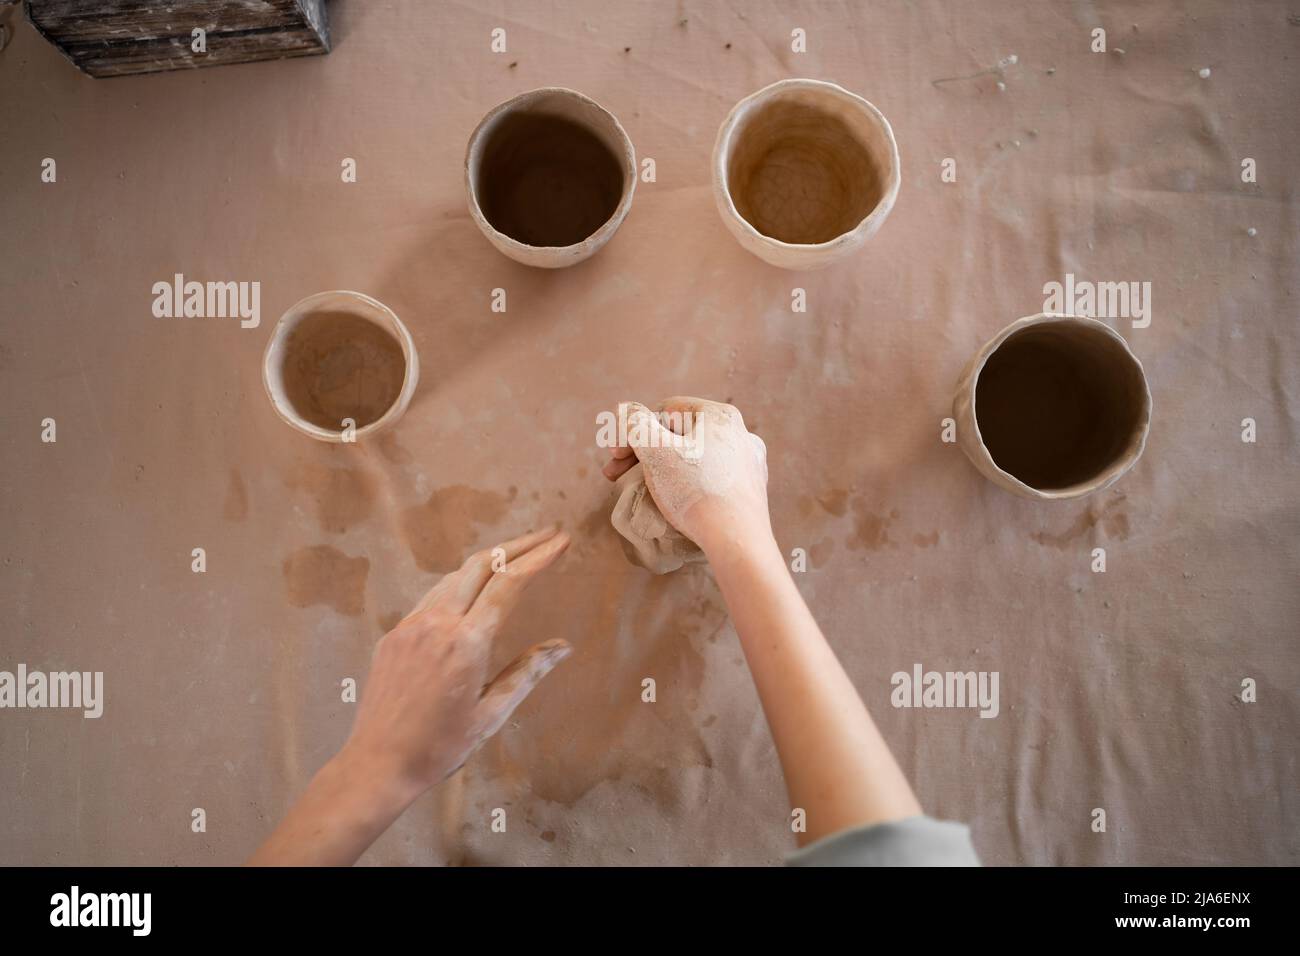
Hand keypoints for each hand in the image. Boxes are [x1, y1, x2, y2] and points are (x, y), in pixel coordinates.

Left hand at [340, 526, 571, 798]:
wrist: (378, 764)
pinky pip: (432, 596)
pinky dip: (460, 582)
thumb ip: (527, 672)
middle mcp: (437, 624)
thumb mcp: (492, 714)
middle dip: (517, 545)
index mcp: (466, 643)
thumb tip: (562, 645)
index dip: (538, 557)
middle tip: (547, 535)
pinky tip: (473, 588)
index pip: (509, 584)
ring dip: (488, 560)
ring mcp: (411, 625)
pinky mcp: (395, 634)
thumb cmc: (440, 747)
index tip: (561, 542)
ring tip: (516, 555)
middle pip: (481, 564)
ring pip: (454, 576)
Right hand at [602, 397, 770, 554]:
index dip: (634, 430)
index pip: (666, 411)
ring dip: (663, 469)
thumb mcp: (655, 450)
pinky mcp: (750, 490)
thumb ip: (635, 423)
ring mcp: (748, 462)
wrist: (736, 540)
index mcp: (719, 415)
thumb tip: (625, 410)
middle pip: (680, 435)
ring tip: (641, 489)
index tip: (615, 455)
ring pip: (696, 458)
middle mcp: (740, 433)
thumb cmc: (695, 490)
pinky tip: (676, 500)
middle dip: (644, 452)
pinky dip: (689, 485)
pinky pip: (712, 478)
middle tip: (616, 475)